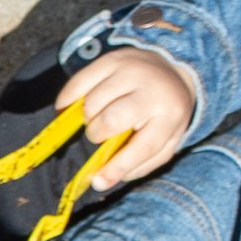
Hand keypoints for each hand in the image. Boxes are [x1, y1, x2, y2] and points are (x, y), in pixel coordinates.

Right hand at [58, 45, 199, 188]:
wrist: (173, 69)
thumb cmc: (163, 115)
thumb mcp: (165, 141)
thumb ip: (139, 164)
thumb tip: (101, 181)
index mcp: (171, 115)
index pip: (142, 146)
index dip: (117, 167)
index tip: (97, 181)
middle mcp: (153, 89)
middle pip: (111, 120)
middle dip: (97, 133)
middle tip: (99, 134)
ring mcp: (132, 70)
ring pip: (92, 102)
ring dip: (86, 117)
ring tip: (94, 117)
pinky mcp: (113, 59)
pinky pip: (78, 82)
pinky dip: (67, 100)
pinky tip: (68, 108)